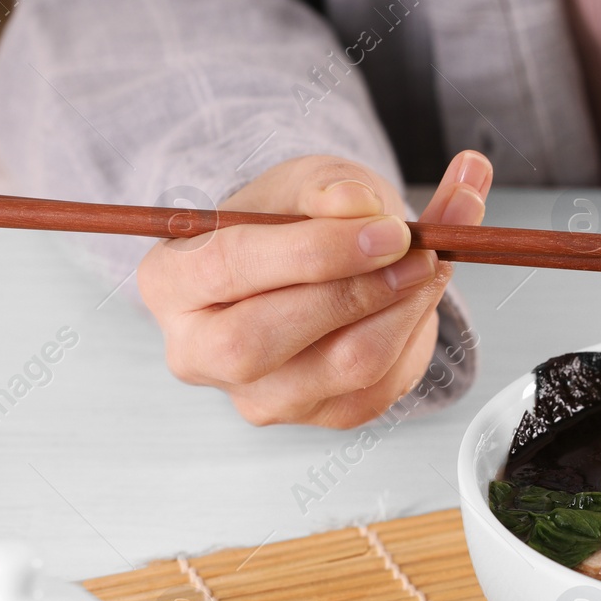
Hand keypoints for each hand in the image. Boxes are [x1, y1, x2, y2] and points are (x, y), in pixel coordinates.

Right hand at [138, 150, 491, 426]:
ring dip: (404, 309)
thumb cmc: (294, 222)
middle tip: (416, 252)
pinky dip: (416, 334)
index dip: (315, 250)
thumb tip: (354, 203)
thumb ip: (326, 188)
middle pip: (264, 339)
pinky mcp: (322, 416)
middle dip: (356, 291)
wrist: (317, 265)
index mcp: (170, 281)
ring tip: (429, 262)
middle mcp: (199, 351)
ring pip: (343, 366)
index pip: (229, 267)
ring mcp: (259, 396)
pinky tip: (421, 296)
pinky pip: (383, 384)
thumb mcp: (303, 184)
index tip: (387, 230)